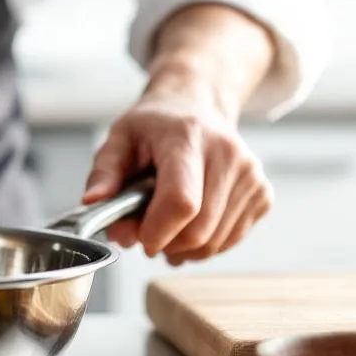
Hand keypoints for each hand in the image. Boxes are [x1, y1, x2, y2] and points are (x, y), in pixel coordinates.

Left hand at [81, 89, 272, 265]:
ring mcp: (251, 174)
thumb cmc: (154, 127)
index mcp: (187, 137)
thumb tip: (93, 204)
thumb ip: (104, 174)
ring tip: (166, 228)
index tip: (138, 236)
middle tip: (146, 233)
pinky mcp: (263, 192)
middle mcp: (227, 153)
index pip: (182, 201)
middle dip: (166, 243)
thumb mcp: (118, 139)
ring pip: (216, 241)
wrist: (196, 108)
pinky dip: (206, 244)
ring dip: (184, 248)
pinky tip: (190, 225)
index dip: (157, 231)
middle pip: (200, 228)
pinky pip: (232, 239)